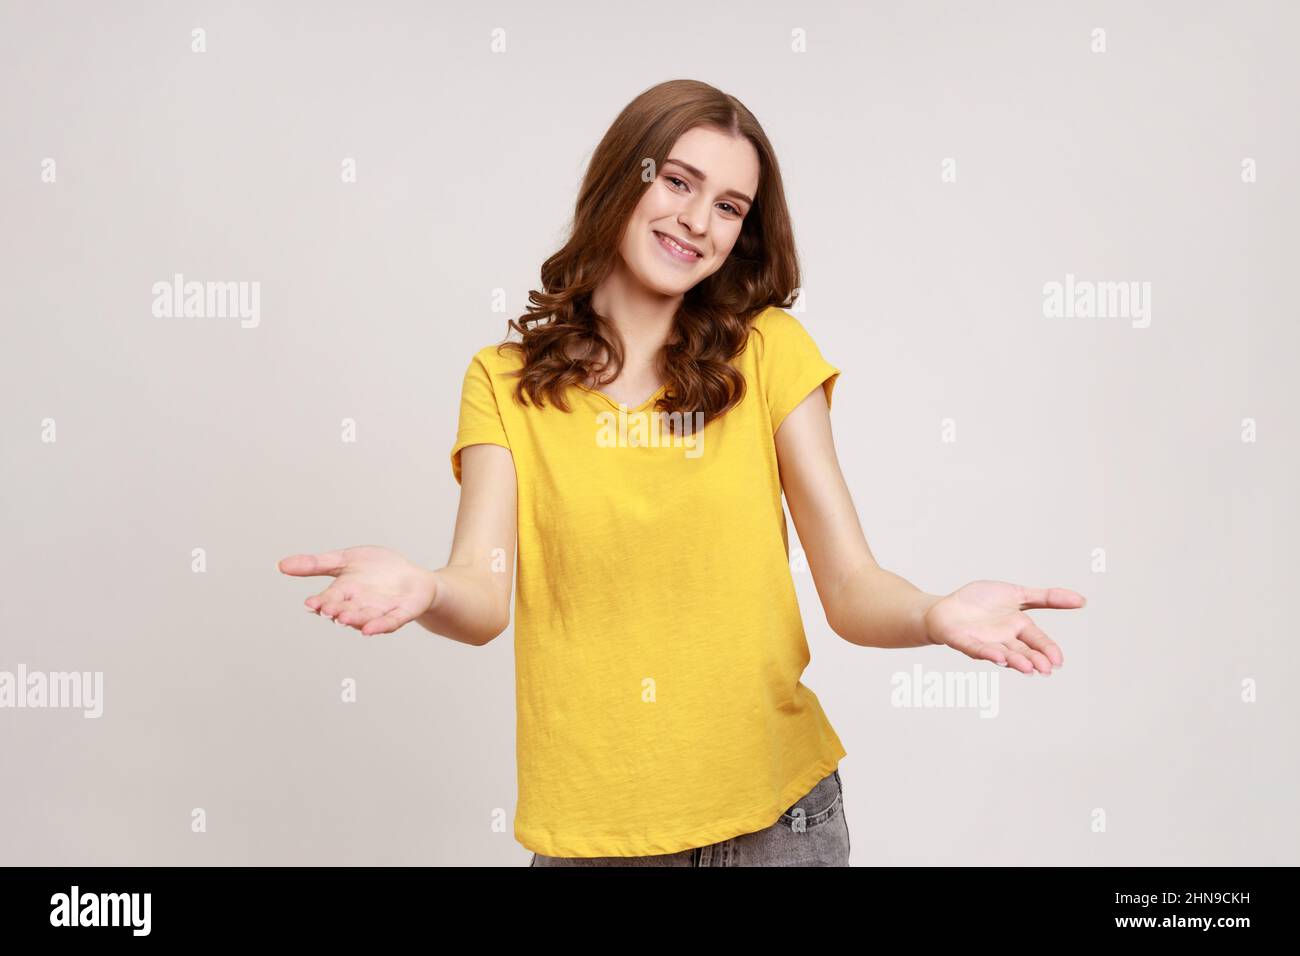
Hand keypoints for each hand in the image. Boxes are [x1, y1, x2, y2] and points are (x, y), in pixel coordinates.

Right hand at [277, 545, 438, 636]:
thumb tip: (280, 565)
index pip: (329, 599)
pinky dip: (379, 626)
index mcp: (344, 592)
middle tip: (329, 611)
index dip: (321, 602)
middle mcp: (359, 606)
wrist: (412, 576)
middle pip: (345, 610)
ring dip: (355, 619)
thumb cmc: (377, 570)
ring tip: (345, 619)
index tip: (312, 604)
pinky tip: (369, 630)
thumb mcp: (346, 559)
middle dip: (337, 611)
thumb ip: (316, 564)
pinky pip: (389, 622)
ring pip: (365, 618)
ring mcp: (380, 611)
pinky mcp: (400, 614)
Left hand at [923, 580, 1084, 674]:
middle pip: (1023, 651)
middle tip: (1046, 669)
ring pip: (1003, 654)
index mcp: (1018, 627)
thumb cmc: (981, 602)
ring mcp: (984, 642)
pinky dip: (987, 653)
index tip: (1058, 661)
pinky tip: (998, 657)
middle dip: (1034, 660)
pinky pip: (976, 649)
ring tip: (1027, 667)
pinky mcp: (964, 641)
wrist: (947, 606)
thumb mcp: (1016, 593)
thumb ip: (1046, 598)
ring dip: (1015, 661)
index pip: (1037, 640)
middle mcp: (1004, 639)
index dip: (1048, 650)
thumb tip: (1082, 600)